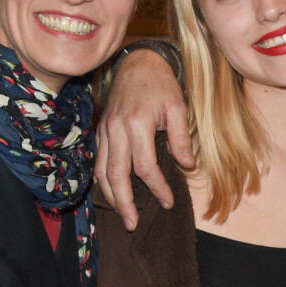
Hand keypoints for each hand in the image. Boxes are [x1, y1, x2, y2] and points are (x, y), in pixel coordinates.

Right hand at [94, 48, 193, 230]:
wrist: (139, 62)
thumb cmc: (161, 83)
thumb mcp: (178, 106)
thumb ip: (181, 137)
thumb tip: (187, 166)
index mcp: (137, 123)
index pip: (145, 167)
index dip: (157, 188)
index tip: (168, 201)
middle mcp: (116, 128)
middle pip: (116, 175)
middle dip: (124, 203)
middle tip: (133, 223)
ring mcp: (105, 129)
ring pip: (102, 171)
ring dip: (110, 196)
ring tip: (122, 214)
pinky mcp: (101, 129)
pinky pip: (98, 159)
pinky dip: (102, 179)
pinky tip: (111, 191)